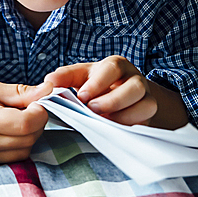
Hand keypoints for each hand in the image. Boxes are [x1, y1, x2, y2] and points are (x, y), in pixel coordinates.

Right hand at [0, 79, 51, 164]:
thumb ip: (20, 93)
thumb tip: (50, 90)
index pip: (26, 123)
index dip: (40, 112)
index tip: (37, 101)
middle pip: (29, 138)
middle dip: (38, 122)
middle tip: (29, 107)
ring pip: (26, 150)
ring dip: (30, 134)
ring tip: (17, 118)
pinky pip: (16, 156)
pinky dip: (20, 143)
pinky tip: (9, 130)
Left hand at [44, 55, 188, 128]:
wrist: (115, 96)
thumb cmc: (94, 84)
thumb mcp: (78, 77)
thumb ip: (64, 77)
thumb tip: (49, 81)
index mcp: (116, 65)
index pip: (113, 68)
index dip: (98, 83)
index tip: (81, 96)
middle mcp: (135, 79)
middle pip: (135, 87)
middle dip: (113, 101)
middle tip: (92, 110)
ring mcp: (145, 98)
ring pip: (147, 105)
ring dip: (125, 116)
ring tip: (104, 122)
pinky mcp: (148, 117)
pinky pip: (147, 123)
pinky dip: (131, 127)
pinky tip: (114, 130)